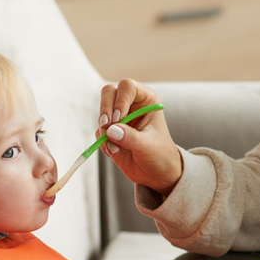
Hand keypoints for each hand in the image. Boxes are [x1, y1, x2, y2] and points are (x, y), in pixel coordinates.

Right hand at [97, 79, 182, 195]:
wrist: (156, 173)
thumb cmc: (160, 155)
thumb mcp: (148, 146)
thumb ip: (131, 137)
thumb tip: (110, 130)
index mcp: (146, 100)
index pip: (127, 86)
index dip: (120, 100)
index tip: (119, 118)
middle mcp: (131, 105)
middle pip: (109, 92)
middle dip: (105, 110)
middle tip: (107, 126)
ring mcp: (119, 118)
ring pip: (101, 113)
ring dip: (104, 131)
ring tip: (116, 148)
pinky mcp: (110, 132)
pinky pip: (99, 131)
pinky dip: (103, 142)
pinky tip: (115, 152)